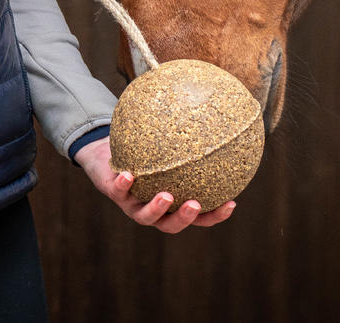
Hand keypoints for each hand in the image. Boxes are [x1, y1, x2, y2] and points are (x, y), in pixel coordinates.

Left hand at [73, 137, 236, 233]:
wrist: (108, 156)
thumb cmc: (145, 151)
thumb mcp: (167, 147)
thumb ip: (186, 141)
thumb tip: (216, 115)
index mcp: (172, 205)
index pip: (198, 216)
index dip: (215, 214)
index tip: (231, 204)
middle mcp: (154, 210)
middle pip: (172, 224)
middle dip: (185, 218)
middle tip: (195, 204)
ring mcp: (133, 205)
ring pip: (145, 216)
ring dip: (156, 208)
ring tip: (166, 196)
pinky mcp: (113, 194)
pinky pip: (118, 191)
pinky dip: (124, 185)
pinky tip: (128, 175)